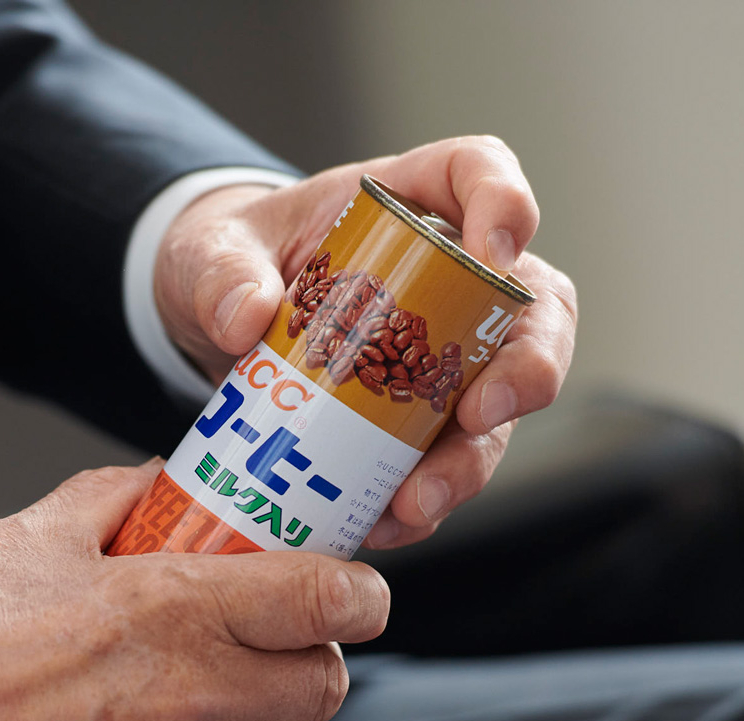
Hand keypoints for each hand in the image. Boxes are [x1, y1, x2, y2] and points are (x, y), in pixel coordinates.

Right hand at [0, 462, 388, 720]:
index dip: (359, 596)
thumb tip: (166, 480)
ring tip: (223, 709)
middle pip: (325, 684)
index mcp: (179, 607)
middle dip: (310, 659)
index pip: (330, 601)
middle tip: (273, 648)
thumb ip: (116, 498)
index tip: (353, 595)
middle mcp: (198, 695)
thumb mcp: (34, 535)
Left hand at [154, 136, 579, 548]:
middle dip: (529, 368)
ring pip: (500, 407)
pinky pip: (444, 465)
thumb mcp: (209, 254)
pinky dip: (421, 501)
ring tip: (417, 502)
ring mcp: (447, 357)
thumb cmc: (232, 263)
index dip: (507, 206)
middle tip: (483, 414)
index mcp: (410, 203)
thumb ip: (221, 273)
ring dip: (469, 462)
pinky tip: (381, 523)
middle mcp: (452, 280)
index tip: (496, 250)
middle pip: (534, 310)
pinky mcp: (424, 422)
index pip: (482, 176)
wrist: (214, 324)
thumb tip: (244, 319)